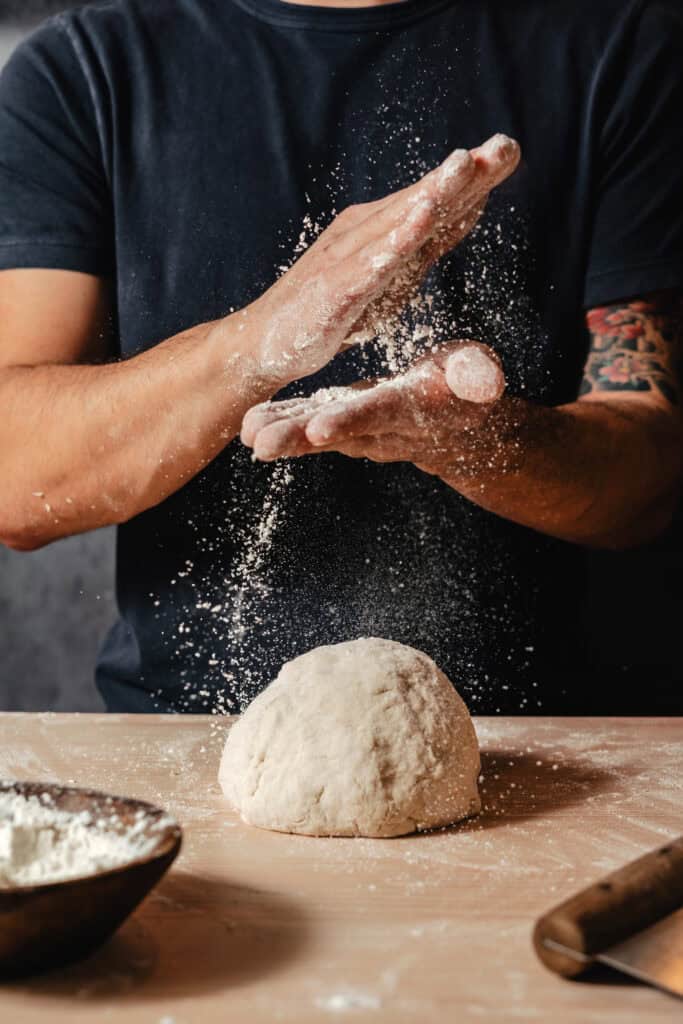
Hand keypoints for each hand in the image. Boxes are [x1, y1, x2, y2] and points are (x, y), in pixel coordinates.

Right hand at [237, 135, 519, 386]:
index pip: (434, 199)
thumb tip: (472, 208)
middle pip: (422, 199)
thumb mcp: (390, 276)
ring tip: (466, 165)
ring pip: (398, 221)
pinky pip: (370, 263)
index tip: (511, 149)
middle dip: (464, 174)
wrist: (265, 342)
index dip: (474, 176)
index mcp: (379, 227)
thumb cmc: (331, 308)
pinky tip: (421, 221)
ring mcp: (348, 257)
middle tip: (505, 145)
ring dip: (433, 192)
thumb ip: (427, 244)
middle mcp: (363, 231)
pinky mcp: (336, 288)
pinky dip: (396, 241)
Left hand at [240, 342, 505, 477]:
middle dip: (299, 438)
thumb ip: (478, 376)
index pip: (380, 414)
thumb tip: (487, 384)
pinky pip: (311, 427)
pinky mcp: (345, 424)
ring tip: (247, 435)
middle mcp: (382, 427)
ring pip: (317, 434)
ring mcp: (360, 430)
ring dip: (282, 435)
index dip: (352, 421)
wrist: (458, 428)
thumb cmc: (467, 387)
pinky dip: (282, 424)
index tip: (320, 428)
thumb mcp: (479, 375)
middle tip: (261, 444)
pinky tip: (250, 425)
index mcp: (413, 408)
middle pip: (336, 433)